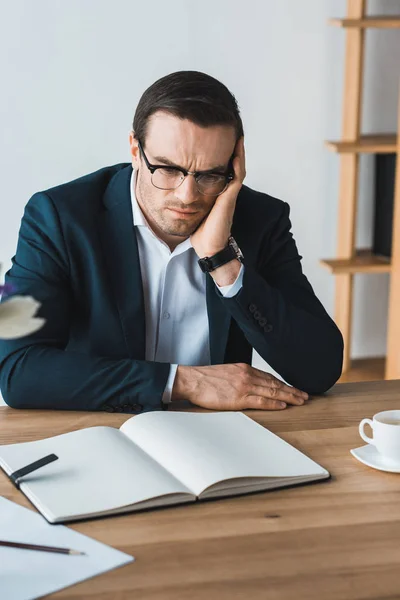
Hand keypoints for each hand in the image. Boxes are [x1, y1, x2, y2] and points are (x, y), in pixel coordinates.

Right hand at [172, 363, 307, 410]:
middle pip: (275, 384)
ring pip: (272, 392)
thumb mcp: (227, 372)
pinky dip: (273, 403)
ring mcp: (244, 387)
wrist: (192, 380)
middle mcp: (247, 375)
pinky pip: (260, 401)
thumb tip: (250, 385)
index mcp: (245, 369)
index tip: (294, 388)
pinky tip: (283, 405)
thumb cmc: (206, 378)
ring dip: (288, 397)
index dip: (283, 384)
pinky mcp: (239, 398)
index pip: (269, 377)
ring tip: (300, 401)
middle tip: (305, 396)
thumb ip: (240, 377)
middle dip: (292, 390)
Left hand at [190, 137, 245, 257]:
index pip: (219, 167)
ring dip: (237, 150)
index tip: (211, 138)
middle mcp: (224, 190)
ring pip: (237, 166)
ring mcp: (228, 193)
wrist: (208, 248)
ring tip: (235, 134)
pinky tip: (235, 151)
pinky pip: (237, 176)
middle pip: (230, 163)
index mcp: (216, 192)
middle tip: (228, 130)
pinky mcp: (230, 198)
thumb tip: (170, 186)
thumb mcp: (189, 209)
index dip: (217, 153)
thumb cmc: (199, 232)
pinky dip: (237, 163)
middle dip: (229, 147)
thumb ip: (185, 197)